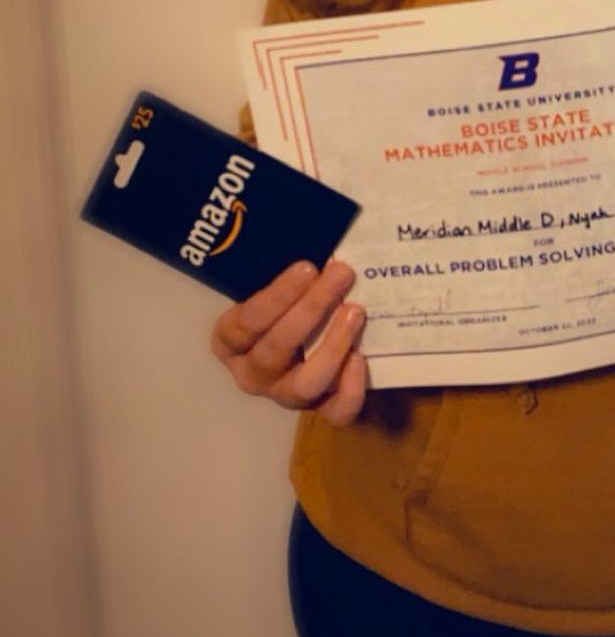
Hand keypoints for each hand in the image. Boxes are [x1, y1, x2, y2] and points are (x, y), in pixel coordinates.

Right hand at [211, 259, 367, 426]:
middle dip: (312, 308)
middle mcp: (252, 374)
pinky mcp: (320, 409)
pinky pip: (334, 412)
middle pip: (276, 349)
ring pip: (305, 384)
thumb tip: (313, 225)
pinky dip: (350, 390)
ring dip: (332, 345)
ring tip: (355, 311)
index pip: (246, 323)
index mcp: (231, 341)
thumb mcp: (275, 284)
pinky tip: (361, 359)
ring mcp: (285, 394)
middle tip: (341, 274)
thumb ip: (286, 269)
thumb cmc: (285, 298)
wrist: (303, 330)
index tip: (307, 266)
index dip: (277, 296)